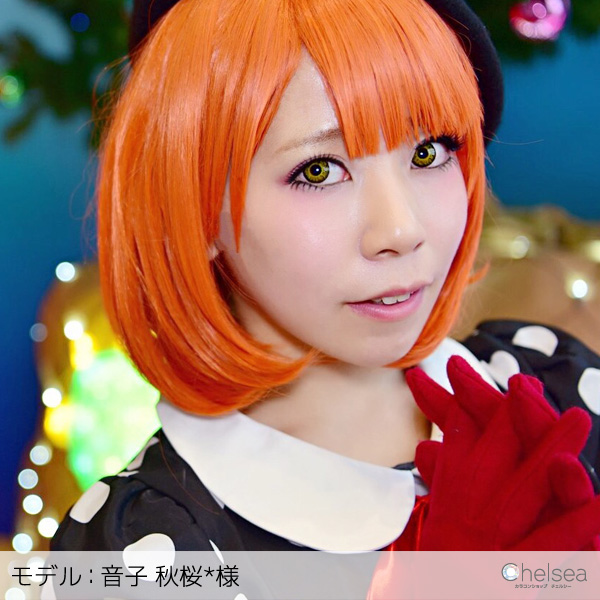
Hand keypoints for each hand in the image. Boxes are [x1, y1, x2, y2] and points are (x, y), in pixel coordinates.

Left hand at [406, 355, 599, 550]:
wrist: (556, 575)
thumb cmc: (522, 533)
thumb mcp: (485, 503)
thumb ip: (455, 477)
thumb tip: (423, 449)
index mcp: (499, 464)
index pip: (466, 427)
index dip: (440, 403)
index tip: (413, 378)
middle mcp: (527, 466)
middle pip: (501, 423)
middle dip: (478, 395)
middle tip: (455, 367)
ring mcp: (555, 489)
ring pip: (545, 448)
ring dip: (534, 417)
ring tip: (520, 388)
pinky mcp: (581, 521)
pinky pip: (578, 504)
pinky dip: (571, 486)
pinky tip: (564, 466)